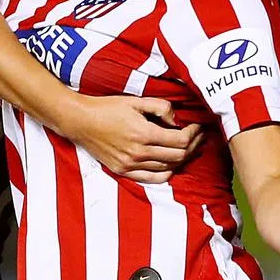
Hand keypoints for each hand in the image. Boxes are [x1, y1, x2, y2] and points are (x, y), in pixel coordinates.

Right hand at [71, 96, 204, 183]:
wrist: (80, 121)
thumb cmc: (107, 108)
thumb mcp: (136, 101)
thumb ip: (160, 107)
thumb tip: (176, 119)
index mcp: (143, 134)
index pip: (180, 140)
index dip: (194, 134)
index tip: (198, 126)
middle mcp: (138, 153)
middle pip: (178, 156)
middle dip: (193, 146)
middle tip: (198, 136)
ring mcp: (130, 165)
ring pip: (168, 168)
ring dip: (182, 159)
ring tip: (188, 148)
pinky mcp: (123, 171)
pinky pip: (152, 179)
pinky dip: (166, 173)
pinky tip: (171, 164)